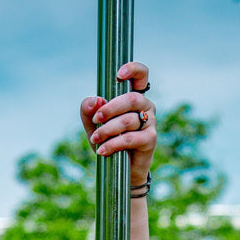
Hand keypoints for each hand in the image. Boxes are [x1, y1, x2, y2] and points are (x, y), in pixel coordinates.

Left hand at [80, 61, 155, 186]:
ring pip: (128, 120)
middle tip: (97, 118)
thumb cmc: (109, 141)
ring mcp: (150, 122)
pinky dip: (113, 144)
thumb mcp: (93, 125)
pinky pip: (130, 138)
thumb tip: (96, 100)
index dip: (133, 69)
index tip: (119, 74)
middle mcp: (145, 106)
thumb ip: (89, 110)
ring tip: (95, 139)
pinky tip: (102, 150)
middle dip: (110, 108)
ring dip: (108, 129)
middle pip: (131, 98)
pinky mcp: (150, 139)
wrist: (121, 170)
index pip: (141, 75)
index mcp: (133, 97)